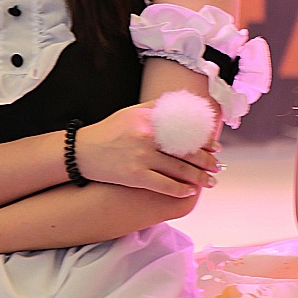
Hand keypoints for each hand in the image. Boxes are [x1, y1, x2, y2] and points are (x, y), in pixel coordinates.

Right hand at [75, 104, 217, 196]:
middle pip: (185, 150)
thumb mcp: (130, 112)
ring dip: (199, 177)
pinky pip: (164, 185)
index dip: (203, 139)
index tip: (215, 146)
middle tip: (217, 165)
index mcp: (148, 119)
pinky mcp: (135, 176)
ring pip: (179, 169)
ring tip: (210, 181)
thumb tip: (180, 105)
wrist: (80, 151)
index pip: (184, 128)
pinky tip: (191, 191)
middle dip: (206, 160)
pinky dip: (180, 189)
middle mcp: (146, 136)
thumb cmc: (107, 131)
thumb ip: (155, 108)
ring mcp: (141, 157)